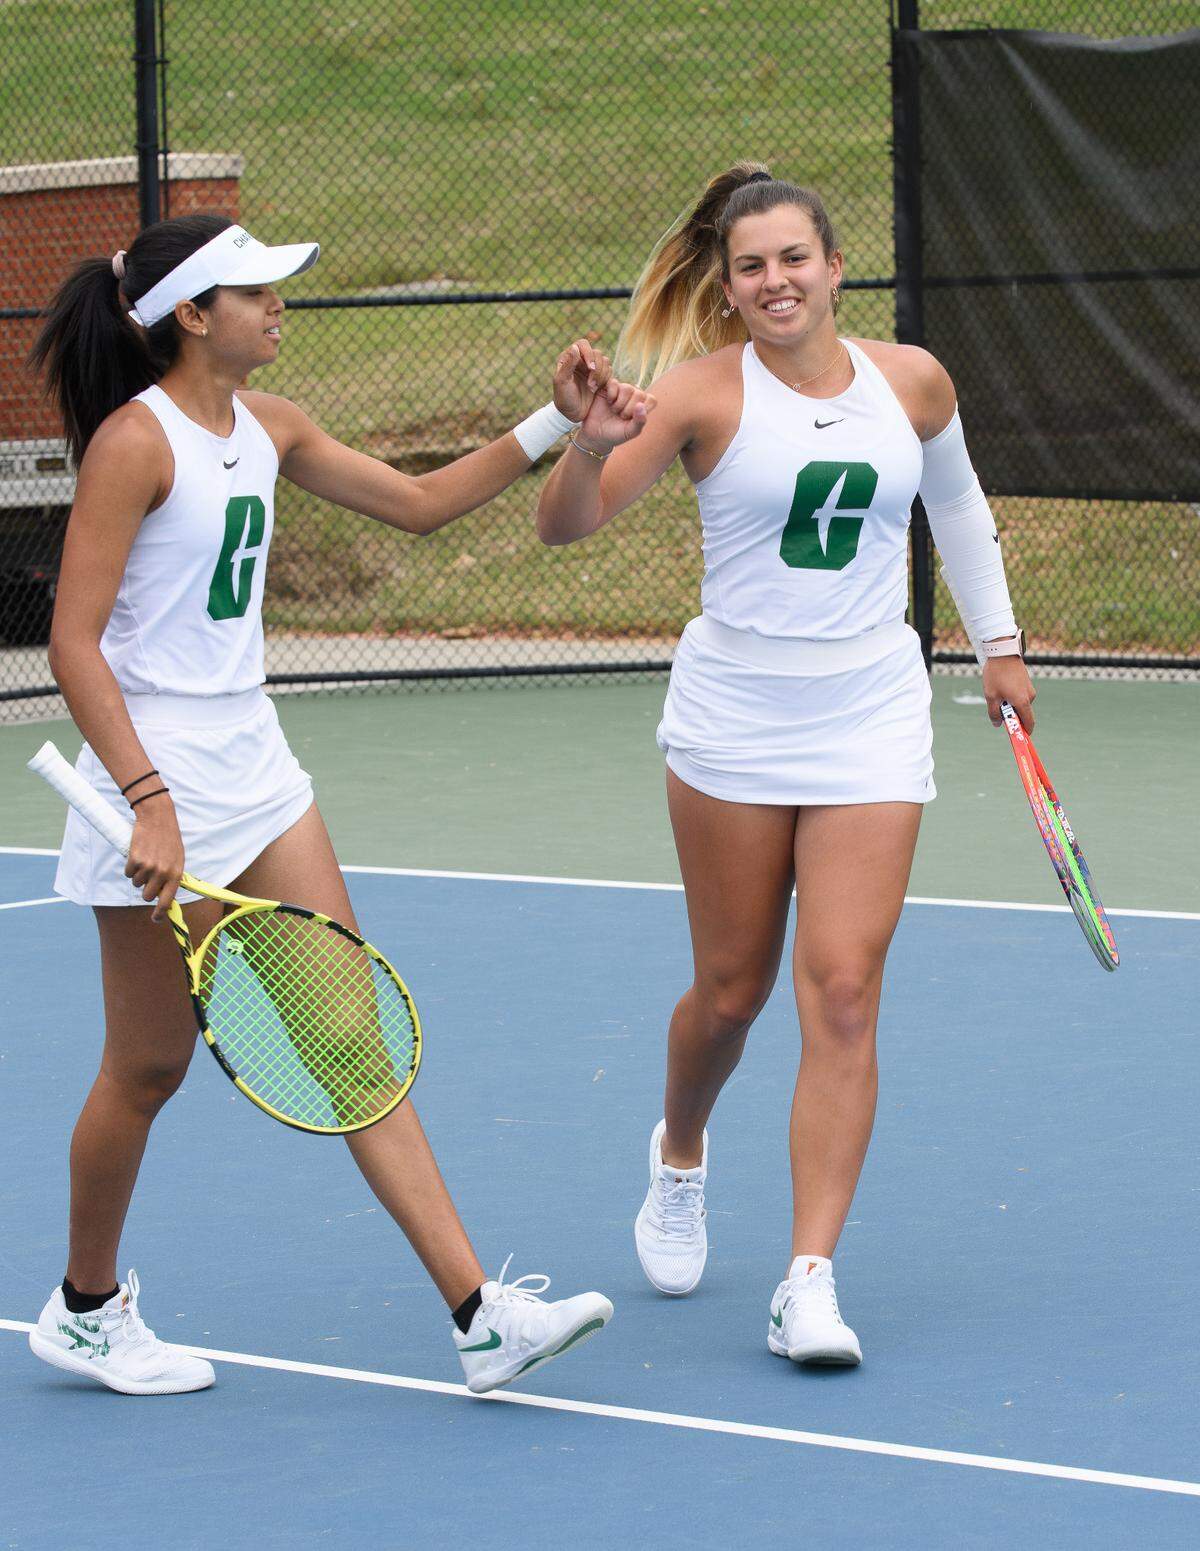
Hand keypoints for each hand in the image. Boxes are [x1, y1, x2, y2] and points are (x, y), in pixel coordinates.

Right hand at [124, 794, 184, 921]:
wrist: (157, 818)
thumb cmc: (169, 839)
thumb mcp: (178, 859)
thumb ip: (172, 877)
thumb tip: (165, 896)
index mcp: (175, 874)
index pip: (167, 901)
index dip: (160, 913)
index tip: (155, 919)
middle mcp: (162, 873)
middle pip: (147, 896)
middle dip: (145, 890)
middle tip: (147, 878)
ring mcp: (148, 867)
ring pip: (136, 884)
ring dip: (138, 875)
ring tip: (145, 859)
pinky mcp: (134, 860)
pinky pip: (128, 873)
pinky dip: (130, 866)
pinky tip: (137, 854)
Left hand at [552, 338, 612, 422]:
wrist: (572, 415)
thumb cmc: (564, 399)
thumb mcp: (562, 382)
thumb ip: (568, 364)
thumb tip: (575, 347)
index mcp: (569, 358)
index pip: (583, 344)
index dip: (589, 354)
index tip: (591, 368)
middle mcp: (581, 360)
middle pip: (597, 353)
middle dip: (597, 369)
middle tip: (590, 385)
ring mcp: (591, 368)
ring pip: (605, 361)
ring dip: (601, 375)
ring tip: (592, 389)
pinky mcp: (600, 377)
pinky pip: (610, 371)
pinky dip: (606, 380)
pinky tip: (597, 389)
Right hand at [576, 376, 656, 452]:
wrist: (595, 434)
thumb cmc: (615, 433)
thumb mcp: (629, 432)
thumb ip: (639, 422)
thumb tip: (640, 405)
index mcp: (642, 405)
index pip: (651, 400)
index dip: (642, 410)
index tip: (632, 420)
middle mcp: (633, 395)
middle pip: (639, 394)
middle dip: (628, 409)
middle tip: (620, 416)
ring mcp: (621, 390)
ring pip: (627, 388)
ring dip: (620, 403)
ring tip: (614, 410)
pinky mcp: (608, 386)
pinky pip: (614, 383)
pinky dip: (612, 394)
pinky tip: (608, 402)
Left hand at [983, 654, 1034, 730]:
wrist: (1003, 652)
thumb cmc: (996, 675)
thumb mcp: (991, 696)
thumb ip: (994, 713)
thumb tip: (998, 724)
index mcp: (1022, 702)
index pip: (1029, 723)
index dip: (1024, 732)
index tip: (1018, 737)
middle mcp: (1030, 696)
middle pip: (1022, 713)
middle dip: (1011, 715)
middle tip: (997, 709)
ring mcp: (1029, 688)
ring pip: (1019, 703)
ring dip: (1009, 703)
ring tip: (996, 692)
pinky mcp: (1026, 682)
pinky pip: (1019, 694)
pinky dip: (1011, 695)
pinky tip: (1000, 685)